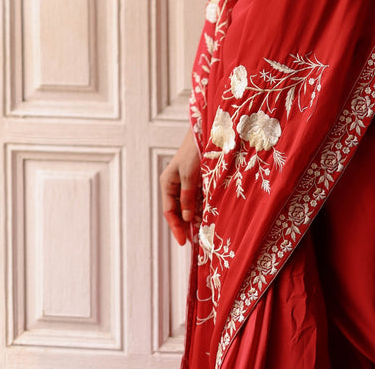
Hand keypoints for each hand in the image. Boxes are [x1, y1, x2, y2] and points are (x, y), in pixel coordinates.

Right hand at [159, 126, 200, 246]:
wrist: (207, 132)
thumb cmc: (194, 150)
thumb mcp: (189, 175)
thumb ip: (187, 196)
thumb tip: (185, 218)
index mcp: (167, 184)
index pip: (169, 211)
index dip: (176, 227)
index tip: (183, 242)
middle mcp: (174, 185)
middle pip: (177, 211)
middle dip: (185, 226)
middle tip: (194, 241)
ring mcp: (185, 183)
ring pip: (187, 206)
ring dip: (194, 218)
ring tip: (202, 232)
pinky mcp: (195, 181)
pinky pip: (196, 199)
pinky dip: (200, 208)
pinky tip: (207, 217)